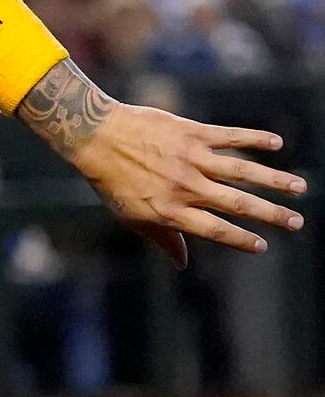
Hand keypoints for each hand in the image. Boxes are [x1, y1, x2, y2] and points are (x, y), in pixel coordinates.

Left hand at [64, 101, 306, 266]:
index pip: (215, 230)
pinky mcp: (192, 133)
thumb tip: (182, 263)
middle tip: (298, 222)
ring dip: (275, 179)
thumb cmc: (112, 181)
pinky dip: (255, 138)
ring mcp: (191, 158)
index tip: (263, 246)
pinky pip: (231, 136)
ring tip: (300, 187)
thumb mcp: (132, 217)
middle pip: (238, 204)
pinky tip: (277, 144)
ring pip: (243, 171)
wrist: (95, 136)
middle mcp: (185, 186)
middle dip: (271, 214)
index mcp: (170, 211)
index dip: (241, 239)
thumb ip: (163, 238)